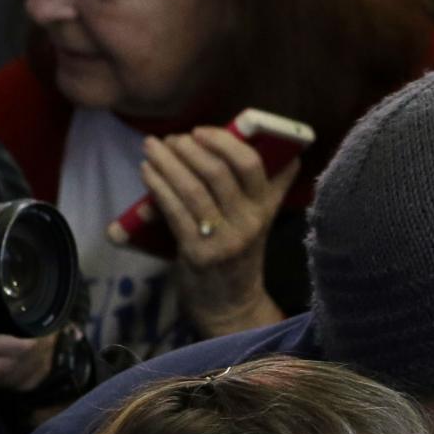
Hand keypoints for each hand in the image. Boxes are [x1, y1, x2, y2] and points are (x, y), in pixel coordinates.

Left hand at [140, 126, 294, 337]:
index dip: (223, 142)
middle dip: (188, 149)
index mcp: (264, 209)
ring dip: (167, 163)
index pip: (250, 165)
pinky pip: (174, 211)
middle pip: (217, 173)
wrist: (229, 302)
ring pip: (192, 189)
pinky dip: (157, 186)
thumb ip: (272, 186)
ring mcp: (223, 240)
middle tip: (171, 139)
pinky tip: (147, 172)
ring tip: (152, 148)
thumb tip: (286, 149)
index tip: (200, 131)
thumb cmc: (239, 250)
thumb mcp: (262, 218)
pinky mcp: (198, 254)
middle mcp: (248, 224)